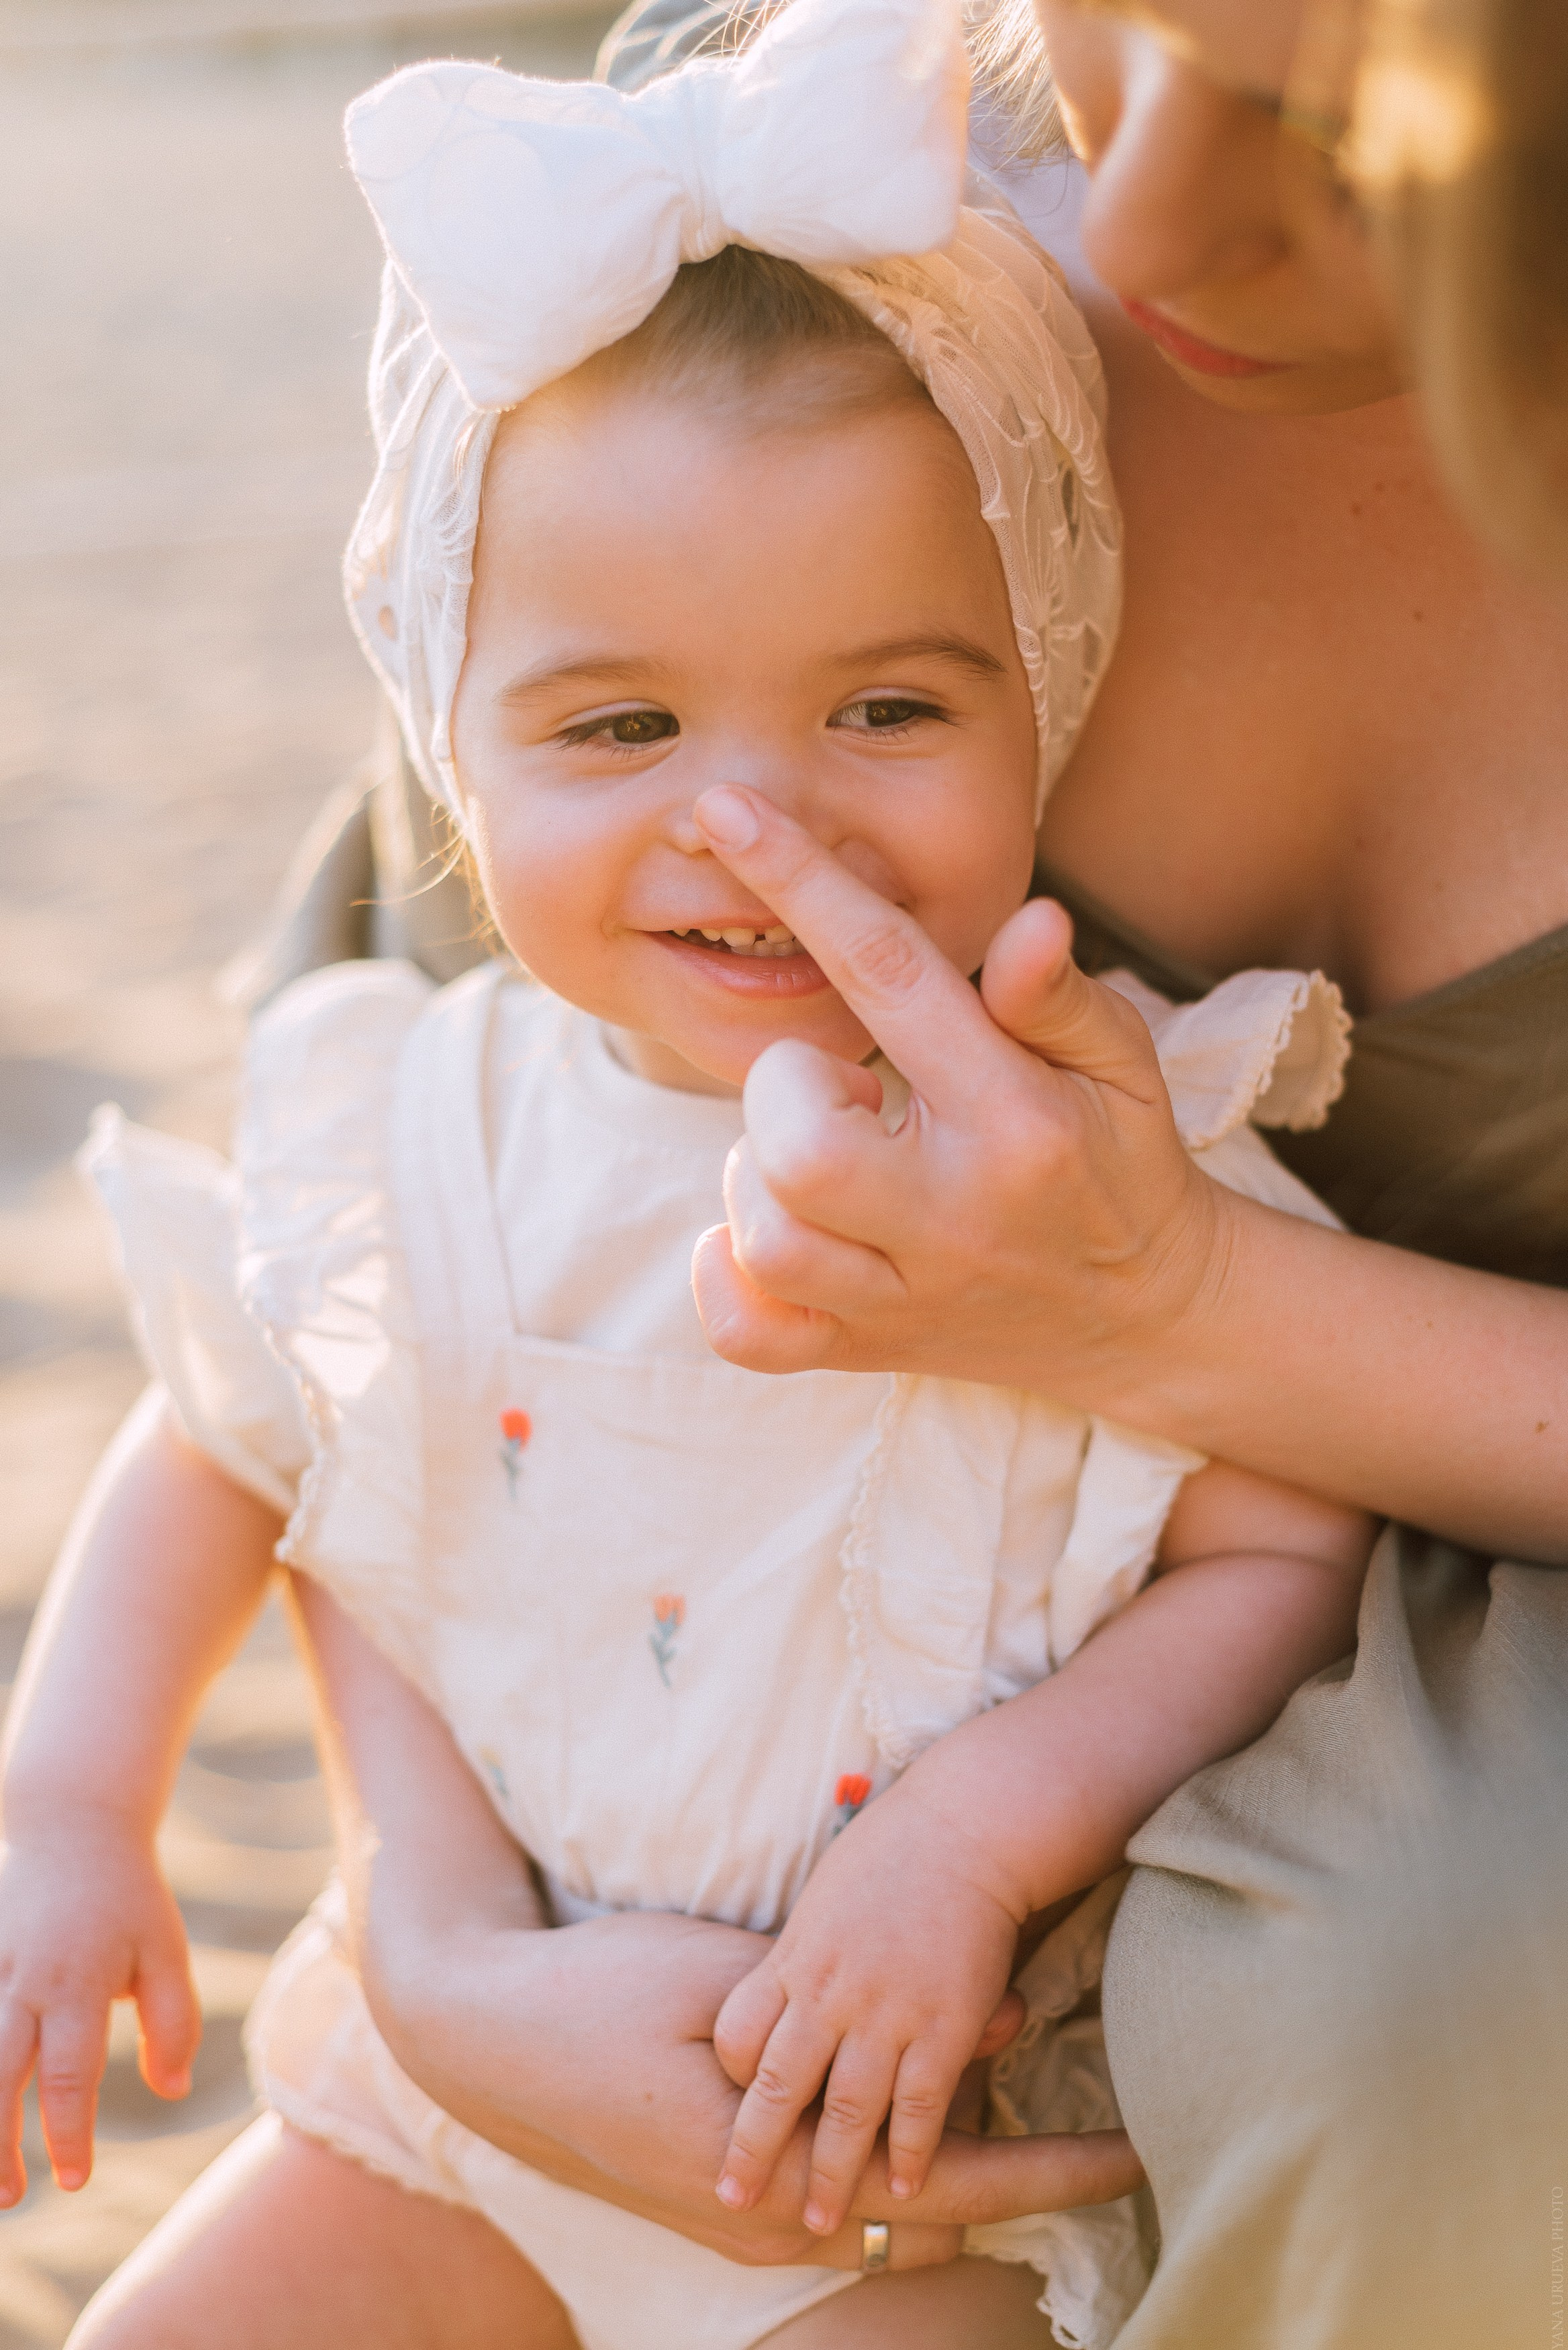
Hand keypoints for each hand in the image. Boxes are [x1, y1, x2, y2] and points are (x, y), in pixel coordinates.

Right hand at [0, 1822, 199, 2199]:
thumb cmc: (129, 1897)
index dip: (69, 2134)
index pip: (68, 2077)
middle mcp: (23, 1982)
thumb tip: (173, 2090)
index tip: (76, 2180)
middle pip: (0, 2078)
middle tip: (12, 2198)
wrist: (73, 1826)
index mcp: (77, 1983)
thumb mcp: (165, 1950)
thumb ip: (173, 2022)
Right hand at [367, 1903, 1137, 2266]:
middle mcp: (776, 2223)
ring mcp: (750, 2228)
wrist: (485, 2044)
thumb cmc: (600, 1995)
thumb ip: (860, 2006)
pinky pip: (849, 2210)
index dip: (1051, 2167)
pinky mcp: (731, 2207)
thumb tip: (1001, 2010)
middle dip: (1037, 2184)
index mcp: (783, 2168)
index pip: (954, 2177)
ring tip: (1058, 2145)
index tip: (1135, 2148)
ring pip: (897, 2220)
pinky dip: (909, 2175)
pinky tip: (943, 2132)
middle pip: (941, 2215)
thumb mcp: (731, 1982)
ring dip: (972, 2181)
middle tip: (1128, 2155)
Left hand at [688, 786, 1226, 1404]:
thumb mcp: (1124, 1065)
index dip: (801, 881)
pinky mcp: (864, 1354)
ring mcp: (906, 1299)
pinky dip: (730, 1280)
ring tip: (824, 1163)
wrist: (1151, 1319)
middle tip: (838, 1091)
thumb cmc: (1120, 1163)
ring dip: (761, 1182)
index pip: (891, 977)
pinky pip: (746, 1331)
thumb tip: (1029, 920)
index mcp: (1017, 1122)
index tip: (725, 808)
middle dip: (785, 1091)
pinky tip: (777, 1234)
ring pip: (766, 1236)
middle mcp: (955, 1218)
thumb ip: (1060, 997)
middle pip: (798, 1146)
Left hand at [712, 1774, 1024, 2235]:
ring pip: (843, 2113)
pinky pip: (917, 2107)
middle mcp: (828, 1994)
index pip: (737, 2036)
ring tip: (814, 2218)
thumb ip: (803, 1955)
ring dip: (828, 2173)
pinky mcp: (941, 2026)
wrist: (965, 1828)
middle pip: (775, 2088)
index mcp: (793, 1958)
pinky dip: (907, 2153)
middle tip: (731, 2198)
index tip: (721, 2114)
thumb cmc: (894, 1852)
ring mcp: (884, 2014)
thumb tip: (785, 1986)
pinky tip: (900, 2188)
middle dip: (751, 2151)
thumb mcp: (823, 1899)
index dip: (729, 2080)